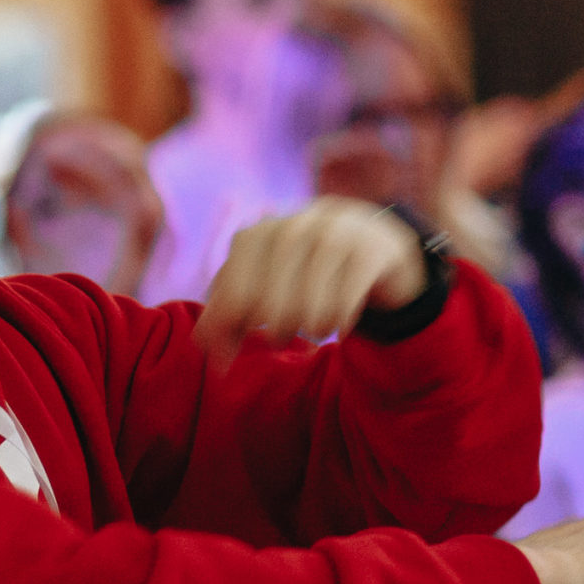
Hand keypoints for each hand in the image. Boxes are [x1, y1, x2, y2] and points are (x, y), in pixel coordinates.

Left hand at [195, 197, 428, 364]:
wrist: (372, 242)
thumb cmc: (303, 271)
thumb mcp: (260, 284)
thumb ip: (226, 316)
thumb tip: (210, 355)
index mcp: (255, 236)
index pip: (235, 300)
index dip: (239, 329)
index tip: (254, 334)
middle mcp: (290, 228)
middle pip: (271, 310)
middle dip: (279, 333)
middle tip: (287, 333)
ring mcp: (332, 234)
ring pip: (309, 311)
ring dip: (313, 330)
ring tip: (316, 326)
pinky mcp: (369, 250)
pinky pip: (345, 307)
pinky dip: (341, 325)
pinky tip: (342, 324)